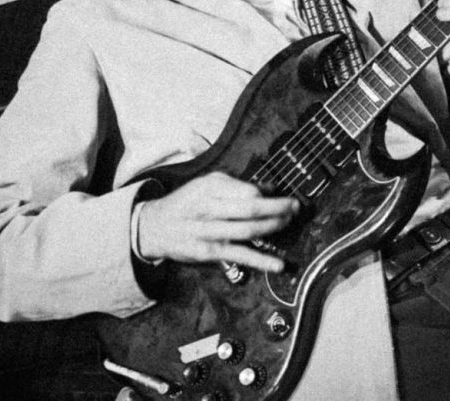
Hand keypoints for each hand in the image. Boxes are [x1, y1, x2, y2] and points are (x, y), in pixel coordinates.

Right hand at [136, 172, 299, 273]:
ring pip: (248, 231)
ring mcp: (209, 233)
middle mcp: (209, 210)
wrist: (154, 226)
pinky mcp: (209, 253)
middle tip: (295, 207)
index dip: (268, 195)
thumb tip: (270, 187)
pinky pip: (239, 256)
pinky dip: (261, 261)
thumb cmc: (186, 202)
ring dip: (274, 227)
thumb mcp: (206, 184)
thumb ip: (236, 185)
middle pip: (251, 209)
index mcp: (210, 189)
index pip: (247, 191)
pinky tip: (279, 264)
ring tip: (289, 222)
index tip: (282, 196)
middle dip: (278, 209)